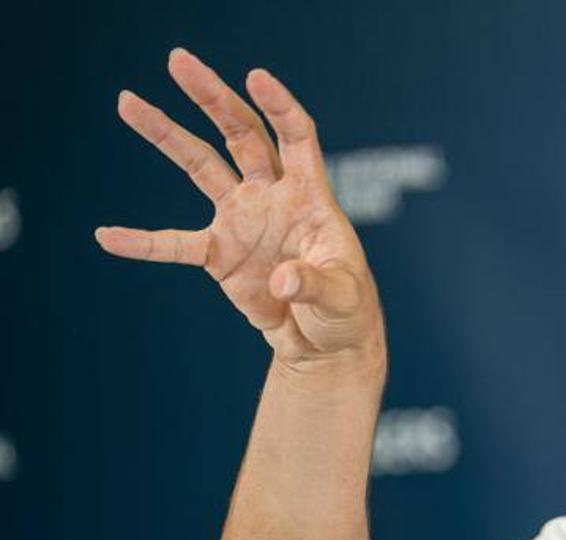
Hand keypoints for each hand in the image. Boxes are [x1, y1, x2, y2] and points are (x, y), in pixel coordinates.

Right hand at [95, 48, 385, 372]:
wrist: (323, 339)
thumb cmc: (345, 310)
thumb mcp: (341, 298)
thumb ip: (315, 284)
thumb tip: (281, 280)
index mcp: (310, 196)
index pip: (297, 138)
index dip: (279, 107)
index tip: (255, 78)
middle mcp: (272, 196)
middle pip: (241, 135)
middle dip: (212, 98)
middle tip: (178, 61)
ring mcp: (242, 219)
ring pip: (200, 167)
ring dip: (166, 135)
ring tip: (128, 102)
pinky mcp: (219, 253)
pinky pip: (174, 244)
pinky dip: (142, 243)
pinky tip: (107, 235)